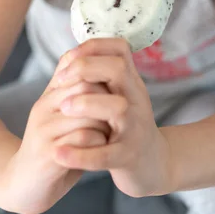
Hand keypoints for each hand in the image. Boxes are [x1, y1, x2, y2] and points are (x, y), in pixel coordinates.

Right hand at [0, 58, 109, 213]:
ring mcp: (44, 129)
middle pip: (85, 86)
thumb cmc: (55, 149)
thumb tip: (108, 72)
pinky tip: (101, 149)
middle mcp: (44, 107)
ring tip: (109, 133)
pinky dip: (100, 142)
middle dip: (107, 100)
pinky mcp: (47, 152)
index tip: (116, 95)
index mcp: (49, 95)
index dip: (104, 80)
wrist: (23, 185)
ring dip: (105, 124)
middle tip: (115, 116)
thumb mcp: (66, 118)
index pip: (79, 68)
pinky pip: (84, 137)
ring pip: (88, 112)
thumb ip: (81, 98)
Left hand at [54, 38, 172, 197]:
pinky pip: (106, 154)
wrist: (154, 166)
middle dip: (86, 68)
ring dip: (87, 103)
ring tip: (64, 108)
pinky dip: (81, 154)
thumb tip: (68, 55)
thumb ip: (100, 78)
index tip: (70, 57)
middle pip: (118, 69)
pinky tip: (60, 153)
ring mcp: (135, 128)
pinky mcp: (129, 157)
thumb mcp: (119, 97)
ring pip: (117, 107)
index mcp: (131, 83)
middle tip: (61, 81)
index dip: (93, 47)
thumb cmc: (127, 128)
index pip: (120, 49)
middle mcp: (136, 100)